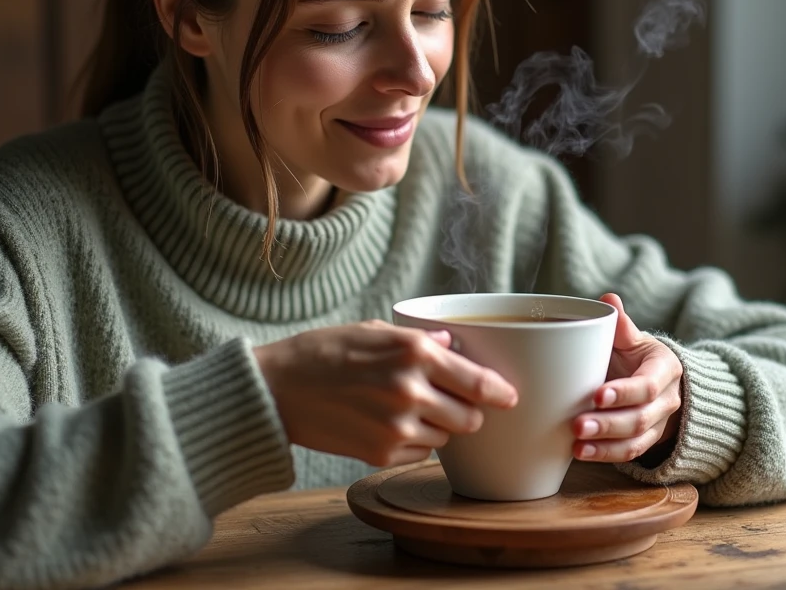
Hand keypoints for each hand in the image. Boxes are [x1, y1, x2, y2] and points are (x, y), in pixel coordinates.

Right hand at [254, 321, 518, 467]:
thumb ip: (421, 340)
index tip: (510, 396)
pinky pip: (419, 453)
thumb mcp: (375, 330)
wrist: (275, 390)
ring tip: (406, 408)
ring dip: (437, 426)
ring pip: (446, 437)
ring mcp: (397, 427)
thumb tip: (453, 344)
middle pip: (470, 417)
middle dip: (467, 411)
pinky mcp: (381, 454)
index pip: (479, 382)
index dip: (500, 392)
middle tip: (450, 401)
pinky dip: (414, 442)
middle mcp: (411, 391)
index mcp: (415, 353)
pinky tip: (387, 424)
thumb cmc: (324, 353)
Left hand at [572, 293, 682, 463]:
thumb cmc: (637, 357)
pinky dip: (606, 455)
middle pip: (641, 417)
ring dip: (605, 445)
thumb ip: (622, 326)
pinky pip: (630, 453)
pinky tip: (581, 454)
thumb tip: (608, 299)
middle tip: (577, 424)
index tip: (597, 395)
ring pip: (636, 440)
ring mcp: (658, 424)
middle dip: (609, 423)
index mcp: (665, 368)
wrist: (657, 382)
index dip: (625, 392)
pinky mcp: (646, 441)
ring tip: (576, 445)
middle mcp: (667, 399)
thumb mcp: (634, 339)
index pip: (648, 384)